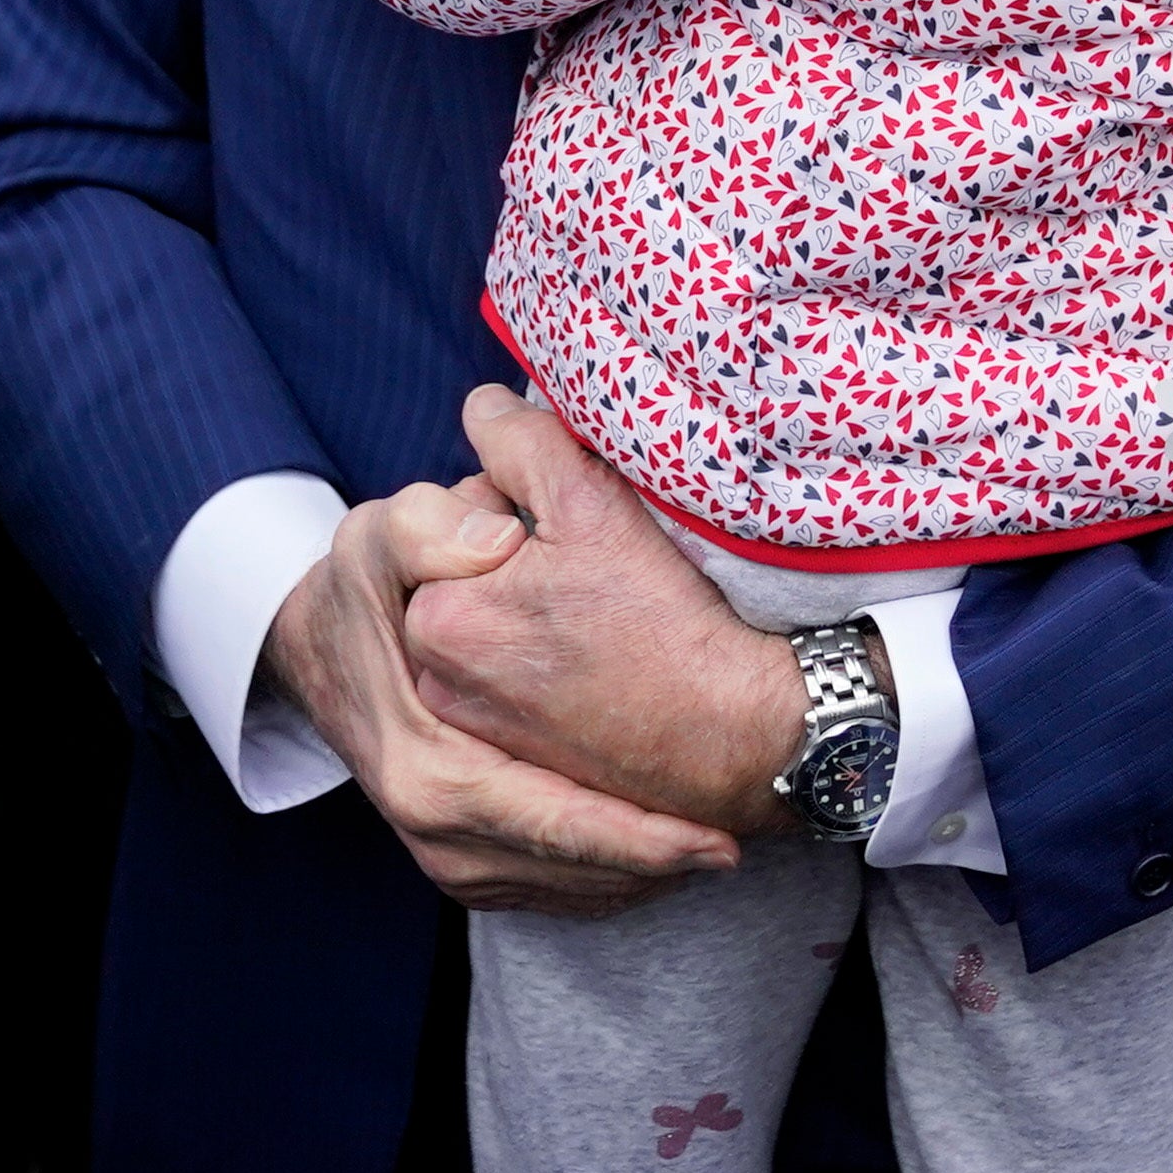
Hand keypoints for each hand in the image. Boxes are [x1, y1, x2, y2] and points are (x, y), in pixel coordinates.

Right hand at [271, 471, 741, 914]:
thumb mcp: (381, 535)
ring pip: (562, 891)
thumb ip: (432, 528)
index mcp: (425, 769)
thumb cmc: (360, 590)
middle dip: (657, 864)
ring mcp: (441, 856)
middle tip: (736, 845)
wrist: (312, 646)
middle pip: (567, 871)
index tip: (714, 835)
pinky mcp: (457, 862)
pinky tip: (662, 854)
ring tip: (713, 847)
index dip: (636, 835)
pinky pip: (548, 891)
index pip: (550, 821)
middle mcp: (432, 830)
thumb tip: (496, 543)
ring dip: (640, 877)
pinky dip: (608, 880)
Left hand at [397, 386, 808, 837]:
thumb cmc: (666, 619)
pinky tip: (602, 664)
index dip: (518, 505)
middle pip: (468, 574)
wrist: (735, 733)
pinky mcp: (514, 762)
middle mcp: (438, 683)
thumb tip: (481, 409)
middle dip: (514, 559)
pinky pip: (513, 683)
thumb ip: (518, 440)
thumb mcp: (590, 500)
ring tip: (602, 620)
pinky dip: (545, 666)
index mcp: (439, 614)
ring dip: (528, 611)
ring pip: (491, 628)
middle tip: (593, 576)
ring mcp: (473, 732)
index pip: (456, 515)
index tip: (574, 537)